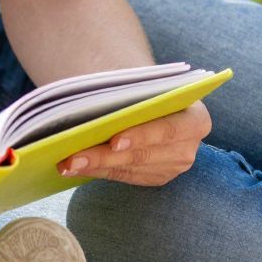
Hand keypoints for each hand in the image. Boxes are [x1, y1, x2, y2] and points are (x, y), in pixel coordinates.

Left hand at [58, 101, 209, 186]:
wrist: (152, 97)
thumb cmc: (146, 86)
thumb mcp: (142, 84)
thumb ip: (125, 93)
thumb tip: (85, 105)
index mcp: (196, 118)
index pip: (170, 129)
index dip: (143, 136)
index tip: (114, 141)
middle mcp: (189, 147)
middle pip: (143, 155)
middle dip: (104, 156)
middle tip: (72, 157)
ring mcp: (173, 166)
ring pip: (129, 168)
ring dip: (94, 166)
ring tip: (65, 163)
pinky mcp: (156, 177)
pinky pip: (123, 176)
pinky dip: (97, 170)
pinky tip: (74, 167)